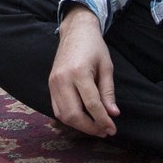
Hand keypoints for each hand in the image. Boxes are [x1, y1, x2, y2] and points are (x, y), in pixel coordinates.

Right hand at [47, 6, 117, 136]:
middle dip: (90, 127)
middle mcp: (62, 80)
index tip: (112, 129)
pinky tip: (82, 119)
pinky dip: (69, 118)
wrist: (75, 31)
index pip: (92, 105)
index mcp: (79, 72)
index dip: (103, 120)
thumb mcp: (106, 67)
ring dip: (79, 126)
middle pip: (74, 114)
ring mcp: (53, 83)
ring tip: (94, 127)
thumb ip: (108, 92)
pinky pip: (57, 109)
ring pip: (63, 115)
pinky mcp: (50, 85)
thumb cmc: (94, 47)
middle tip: (104, 131)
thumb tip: (112, 114)